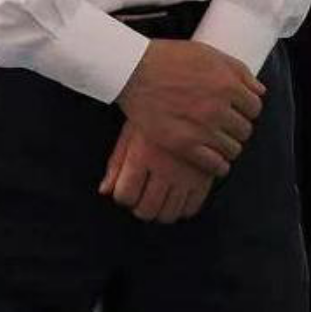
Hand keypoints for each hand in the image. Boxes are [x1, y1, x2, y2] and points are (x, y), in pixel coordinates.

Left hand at [99, 121, 215, 222]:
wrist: (193, 98)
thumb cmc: (156, 113)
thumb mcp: (131, 132)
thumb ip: (116, 163)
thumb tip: (105, 190)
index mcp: (142, 155)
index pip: (125, 195)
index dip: (123, 197)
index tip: (126, 192)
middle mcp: (165, 168)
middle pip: (147, 210)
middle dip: (140, 208)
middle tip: (141, 200)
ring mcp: (187, 175)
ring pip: (169, 213)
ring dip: (160, 212)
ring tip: (158, 200)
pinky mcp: (206, 176)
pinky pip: (192, 207)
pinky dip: (182, 209)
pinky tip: (176, 197)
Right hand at [115, 38, 261, 177]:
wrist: (134, 69)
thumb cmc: (169, 58)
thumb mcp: (208, 53)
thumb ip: (238, 70)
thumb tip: (259, 90)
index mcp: (228, 84)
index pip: (254, 107)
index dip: (245, 109)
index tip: (235, 111)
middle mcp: (219, 107)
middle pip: (245, 129)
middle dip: (236, 127)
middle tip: (223, 126)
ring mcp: (202, 128)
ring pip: (233, 148)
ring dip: (228, 146)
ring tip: (216, 142)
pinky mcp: (184, 144)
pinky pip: (215, 164)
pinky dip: (219, 166)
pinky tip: (214, 161)